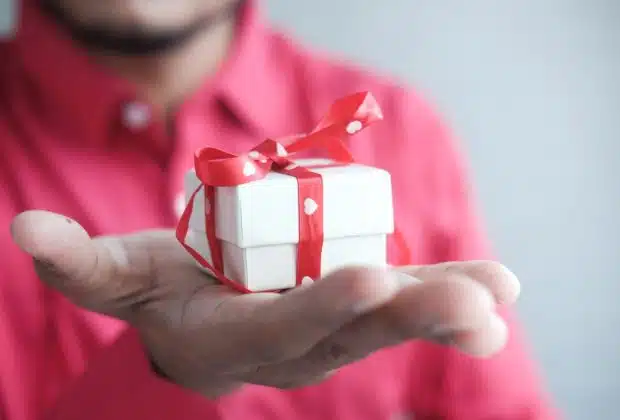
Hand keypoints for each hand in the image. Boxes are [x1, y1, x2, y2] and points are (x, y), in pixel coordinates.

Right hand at [10, 210, 519, 396]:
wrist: (206, 319)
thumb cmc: (166, 294)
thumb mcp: (121, 278)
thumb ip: (81, 263)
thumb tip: (24, 234)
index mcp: (237, 338)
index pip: (282, 328)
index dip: (322, 305)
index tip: (369, 275)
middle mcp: (295, 342)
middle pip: (356, 332)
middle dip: (413, 315)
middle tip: (474, 307)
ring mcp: (335, 327)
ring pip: (392, 321)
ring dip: (448, 309)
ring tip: (500, 297)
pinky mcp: (360, 304)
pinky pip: (405, 300)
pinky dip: (449, 292)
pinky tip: (497, 287)